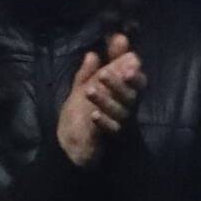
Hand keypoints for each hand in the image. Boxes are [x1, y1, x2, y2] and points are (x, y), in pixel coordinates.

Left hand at [55, 36, 143, 167]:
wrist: (70, 146)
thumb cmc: (79, 116)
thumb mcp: (81, 90)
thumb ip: (88, 73)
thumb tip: (92, 54)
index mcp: (119, 94)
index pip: (130, 78)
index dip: (129, 65)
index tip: (128, 54)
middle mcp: (124, 108)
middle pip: (130, 94)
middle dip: (120, 83)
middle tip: (106, 74)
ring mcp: (120, 124)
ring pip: (120, 111)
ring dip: (106, 100)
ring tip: (90, 91)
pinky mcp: (112, 140)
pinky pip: (112, 131)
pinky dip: (104, 122)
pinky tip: (94, 115)